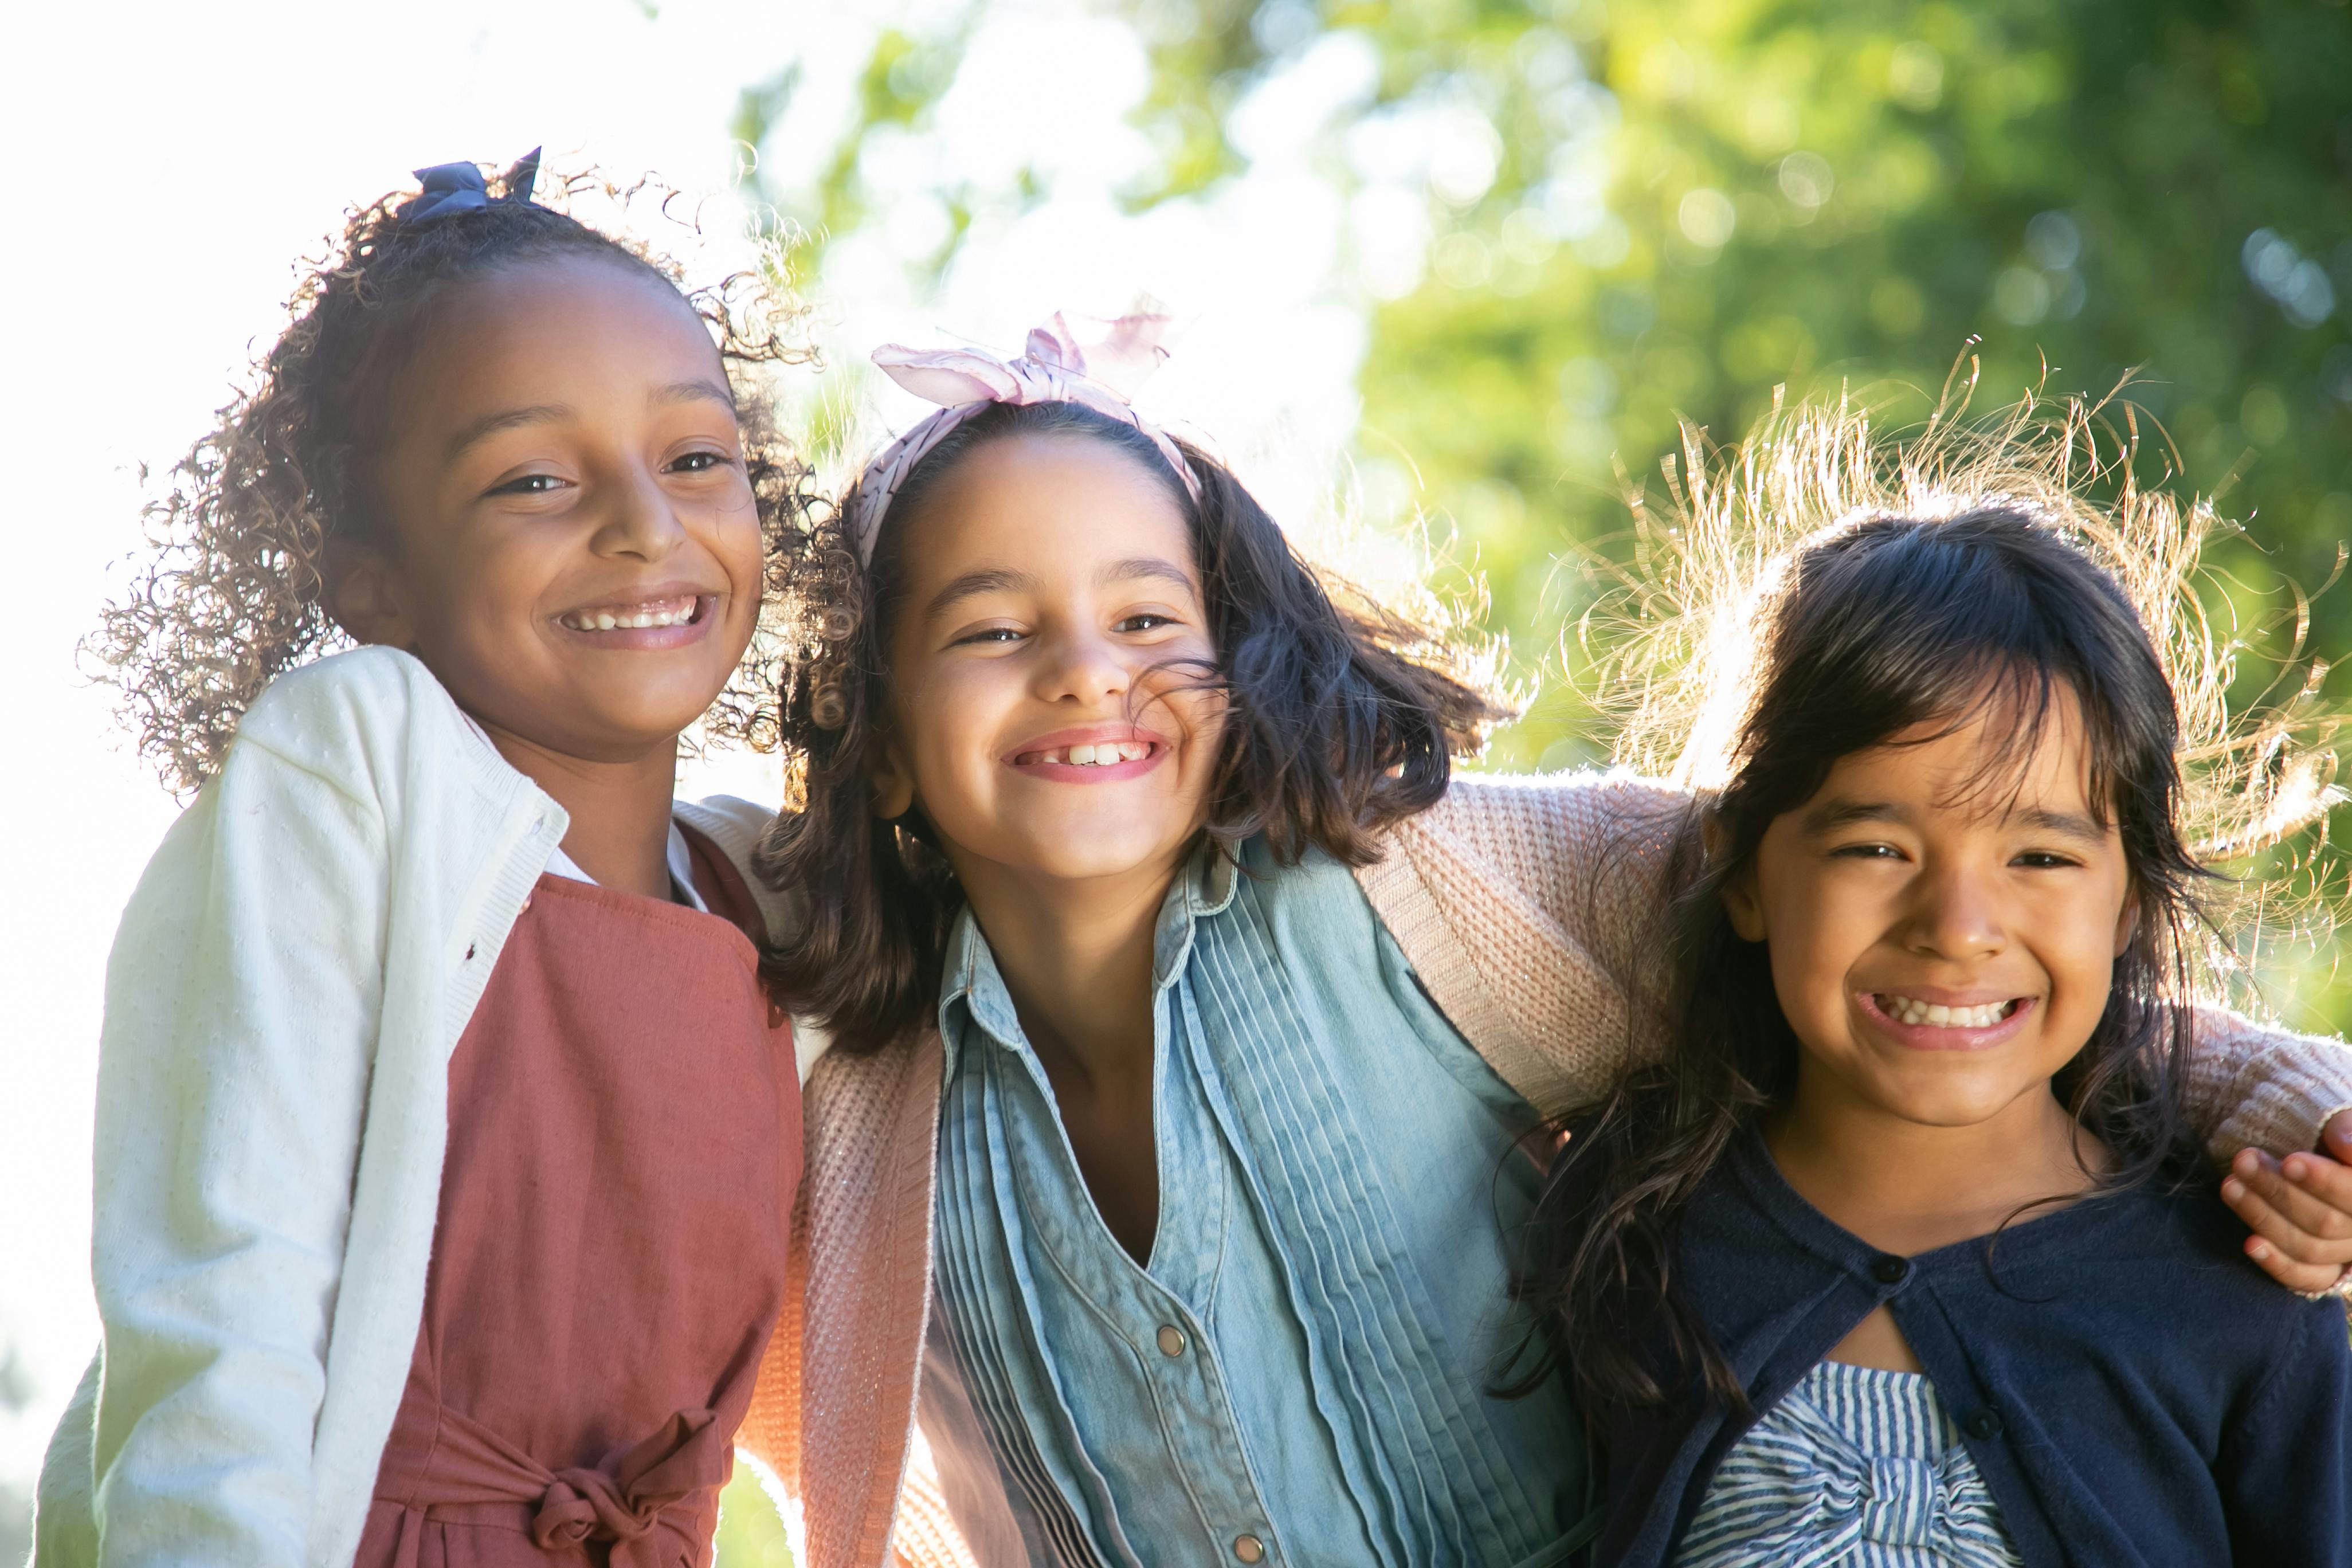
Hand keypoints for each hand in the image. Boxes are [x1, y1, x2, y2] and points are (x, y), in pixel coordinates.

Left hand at [2221, 1112, 2351, 1294]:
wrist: (2318, 1156)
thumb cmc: (2331, 1138)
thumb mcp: (2340, 1125)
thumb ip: (2346, 1130)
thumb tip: (2347, 1146)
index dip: (2325, 1182)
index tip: (2289, 1161)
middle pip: (2326, 1223)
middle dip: (2278, 1191)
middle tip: (2242, 1162)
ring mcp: (2347, 1253)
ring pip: (2308, 1248)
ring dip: (2263, 1217)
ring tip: (2230, 1185)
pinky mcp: (2325, 1271)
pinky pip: (2307, 1279)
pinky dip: (2278, 1264)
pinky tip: (2250, 1244)